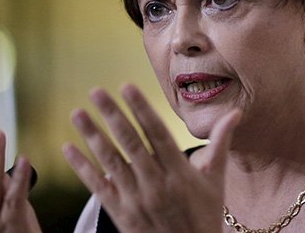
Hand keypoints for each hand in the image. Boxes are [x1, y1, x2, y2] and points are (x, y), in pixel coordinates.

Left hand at [63, 84, 240, 231]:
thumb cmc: (205, 216)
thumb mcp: (216, 181)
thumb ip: (220, 144)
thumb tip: (236, 113)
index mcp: (180, 173)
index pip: (157, 134)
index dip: (142, 110)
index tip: (127, 87)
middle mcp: (156, 184)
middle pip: (131, 143)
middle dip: (113, 115)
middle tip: (96, 91)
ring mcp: (136, 199)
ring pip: (111, 162)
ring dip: (92, 135)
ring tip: (78, 113)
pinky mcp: (120, 214)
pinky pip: (98, 187)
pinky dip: (82, 167)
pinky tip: (68, 149)